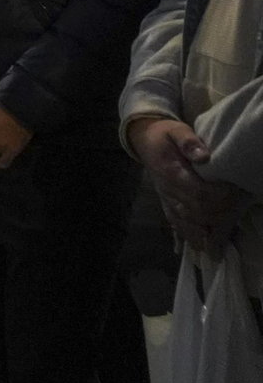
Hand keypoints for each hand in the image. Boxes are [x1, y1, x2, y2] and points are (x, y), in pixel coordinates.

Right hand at [126, 118, 248, 250]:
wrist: (144, 140)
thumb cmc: (164, 134)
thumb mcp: (175, 130)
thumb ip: (188, 141)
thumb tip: (204, 156)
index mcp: (172, 172)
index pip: (198, 193)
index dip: (219, 199)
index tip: (239, 196)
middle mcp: (168, 190)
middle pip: (194, 213)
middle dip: (216, 223)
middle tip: (235, 228)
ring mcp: (166, 198)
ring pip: (184, 223)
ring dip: (200, 238)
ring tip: (215, 252)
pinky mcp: (166, 202)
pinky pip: (174, 223)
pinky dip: (183, 237)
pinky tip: (189, 249)